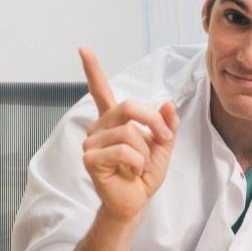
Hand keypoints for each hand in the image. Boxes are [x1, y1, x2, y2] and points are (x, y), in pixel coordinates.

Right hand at [79, 47, 179, 222]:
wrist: (136, 201)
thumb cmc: (145, 174)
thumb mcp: (163, 146)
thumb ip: (167, 124)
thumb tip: (167, 102)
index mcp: (114, 121)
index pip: (101, 90)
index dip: (93, 70)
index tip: (83, 49)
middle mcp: (99, 127)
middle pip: (129, 107)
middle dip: (154, 123)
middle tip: (164, 141)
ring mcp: (92, 142)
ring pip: (129, 132)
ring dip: (146, 152)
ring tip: (141, 166)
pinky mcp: (90, 158)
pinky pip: (123, 150)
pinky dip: (137, 163)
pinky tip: (131, 172)